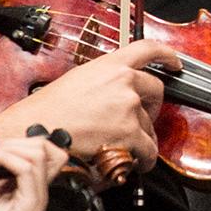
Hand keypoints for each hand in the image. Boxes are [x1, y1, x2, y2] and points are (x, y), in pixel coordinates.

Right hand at [0, 43, 161, 165]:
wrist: (36, 131)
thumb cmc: (47, 111)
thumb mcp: (77, 82)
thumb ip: (103, 82)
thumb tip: (115, 95)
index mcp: (109, 66)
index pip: (147, 49)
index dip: (166, 55)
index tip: (174, 62)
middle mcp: (124, 83)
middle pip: (156, 91)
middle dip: (151, 106)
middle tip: (138, 120)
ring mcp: (130, 107)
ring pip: (150, 124)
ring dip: (140, 136)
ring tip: (119, 145)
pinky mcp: (131, 133)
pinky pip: (149, 149)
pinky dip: (143, 158)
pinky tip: (132, 161)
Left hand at [0, 131, 67, 210]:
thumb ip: (2, 176)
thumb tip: (3, 156)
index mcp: (32, 191)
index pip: (49, 154)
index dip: (26, 143)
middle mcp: (40, 194)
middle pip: (49, 150)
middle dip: (18, 142)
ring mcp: (37, 201)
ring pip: (39, 156)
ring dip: (9, 148)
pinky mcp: (29, 207)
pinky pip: (26, 170)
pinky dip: (6, 158)